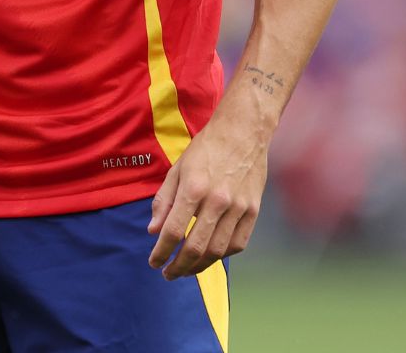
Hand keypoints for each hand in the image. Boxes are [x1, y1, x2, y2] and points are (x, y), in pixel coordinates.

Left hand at [146, 104, 269, 278]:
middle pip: (196, 247)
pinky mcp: (253, 210)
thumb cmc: (205, 149)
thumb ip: (164, 201)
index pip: (173, 231)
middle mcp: (217, 200)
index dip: (161, 252)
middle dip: (178, 266)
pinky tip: (209, 257)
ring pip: (217, 251)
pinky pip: (238, 244)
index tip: (153, 262)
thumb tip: (153, 231)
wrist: (242, 132)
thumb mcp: (177, 169)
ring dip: (199, 266)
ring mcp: (238, 207)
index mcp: (193, 188)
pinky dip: (222, 255)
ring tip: (185, 270)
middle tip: (167, 273)